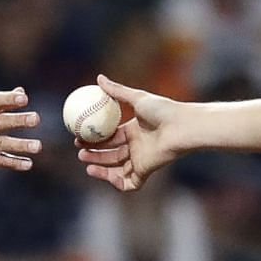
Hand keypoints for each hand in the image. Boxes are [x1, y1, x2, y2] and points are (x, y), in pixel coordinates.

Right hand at [76, 75, 183, 191]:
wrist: (182, 127)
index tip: (79, 136)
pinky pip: (128, 183)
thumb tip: (98, 77)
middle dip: (94, 154)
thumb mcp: (137, 97)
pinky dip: (114, 181)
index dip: (95, 138)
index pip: (111, 137)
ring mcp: (141, 160)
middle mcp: (137, 147)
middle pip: (111, 154)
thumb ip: (117, 90)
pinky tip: (100, 173)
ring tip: (85, 163)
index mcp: (134, 131)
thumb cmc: (163, 111)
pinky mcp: (146, 172)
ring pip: (116, 169)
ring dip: (99, 168)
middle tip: (79, 151)